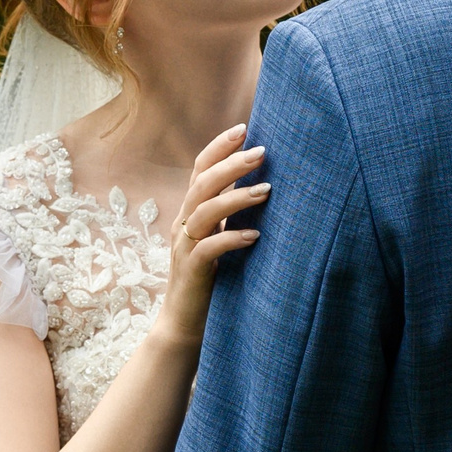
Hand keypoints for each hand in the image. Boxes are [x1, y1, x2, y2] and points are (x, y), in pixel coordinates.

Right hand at [154, 125, 266, 346]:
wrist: (185, 323)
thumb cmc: (211, 280)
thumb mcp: (221, 239)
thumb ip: (232, 214)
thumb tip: (264, 185)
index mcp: (192, 212)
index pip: (201, 169)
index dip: (219, 147)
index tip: (245, 128)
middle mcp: (185, 224)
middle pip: (202, 183)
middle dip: (231, 164)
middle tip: (262, 152)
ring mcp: (185, 247)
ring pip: (204, 212)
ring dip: (236, 198)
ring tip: (266, 190)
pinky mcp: (191, 271)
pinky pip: (208, 249)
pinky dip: (231, 239)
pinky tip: (254, 236)